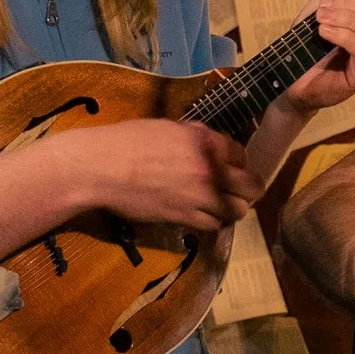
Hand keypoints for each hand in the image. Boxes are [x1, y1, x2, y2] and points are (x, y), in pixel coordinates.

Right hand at [57, 119, 259, 230]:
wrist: (102, 167)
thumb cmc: (128, 141)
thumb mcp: (169, 128)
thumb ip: (197, 137)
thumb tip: (212, 145)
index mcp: (207, 142)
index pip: (242, 154)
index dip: (238, 161)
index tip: (231, 166)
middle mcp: (210, 169)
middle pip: (252, 187)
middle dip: (248, 188)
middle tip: (238, 190)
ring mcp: (199, 195)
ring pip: (237, 211)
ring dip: (232, 208)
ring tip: (221, 205)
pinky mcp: (184, 217)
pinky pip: (213, 225)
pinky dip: (212, 221)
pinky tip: (203, 215)